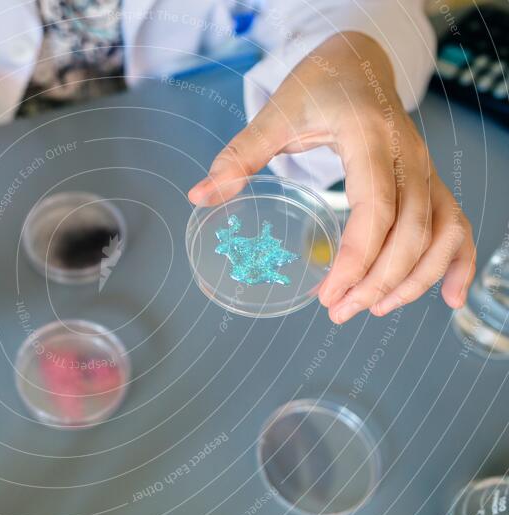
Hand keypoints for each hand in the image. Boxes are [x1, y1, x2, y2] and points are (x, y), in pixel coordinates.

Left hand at [188, 32, 475, 322]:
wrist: (357, 61)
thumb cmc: (317, 87)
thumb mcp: (275, 115)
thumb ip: (239, 157)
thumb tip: (199, 196)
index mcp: (367, 137)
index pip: (374, 209)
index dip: (355, 259)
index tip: (328, 295)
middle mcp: (407, 155)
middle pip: (412, 231)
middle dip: (380, 282)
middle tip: (339, 312)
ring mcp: (425, 169)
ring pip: (441, 233)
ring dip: (413, 280)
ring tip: (374, 309)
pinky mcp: (431, 181)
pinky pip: (456, 226)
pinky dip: (455, 264)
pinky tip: (448, 298)